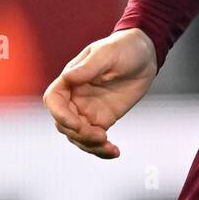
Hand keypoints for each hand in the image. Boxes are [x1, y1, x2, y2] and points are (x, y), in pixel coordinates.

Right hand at [42, 28, 157, 158]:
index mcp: (70, 79)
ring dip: (90, 146)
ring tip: (109, 147)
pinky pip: (96, 139)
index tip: (77, 124)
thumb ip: (88, 67)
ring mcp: (88, 110)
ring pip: (78, 136)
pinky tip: (114, 152)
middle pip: (64, 123)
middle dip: (79, 134)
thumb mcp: (107, 54)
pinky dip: (101, 149)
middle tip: (101, 135)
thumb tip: (68, 77)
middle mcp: (75, 97)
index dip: (60, 115)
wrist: (145, 54)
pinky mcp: (103, 119)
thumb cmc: (123, 47)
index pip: (53, 100)